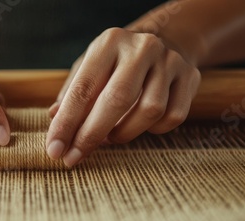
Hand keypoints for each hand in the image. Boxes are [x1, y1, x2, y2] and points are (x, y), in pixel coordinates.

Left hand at [47, 28, 200, 166]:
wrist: (166, 39)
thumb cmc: (117, 62)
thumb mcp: (90, 67)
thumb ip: (72, 94)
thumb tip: (54, 119)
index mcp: (109, 42)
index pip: (84, 88)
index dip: (67, 122)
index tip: (54, 149)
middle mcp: (141, 48)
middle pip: (117, 100)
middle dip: (91, 135)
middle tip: (74, 158)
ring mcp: (170, 62)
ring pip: (149, 111)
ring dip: (123, 133)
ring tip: (109, 137)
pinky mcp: (190, 77)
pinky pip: (172, 117)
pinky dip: (152, 130)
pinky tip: (138, 125)